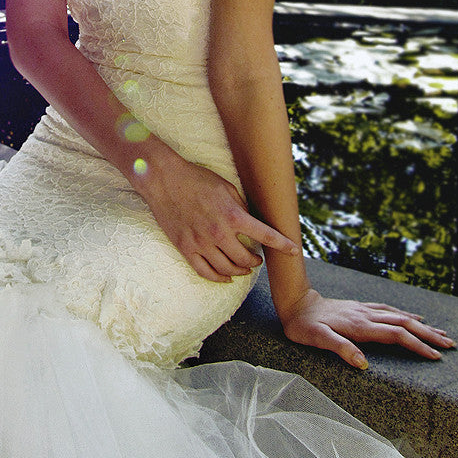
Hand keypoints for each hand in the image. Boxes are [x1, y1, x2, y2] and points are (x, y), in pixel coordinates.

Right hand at [134, 152, 299, 281]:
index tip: (293, 251)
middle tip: (258, 259)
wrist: (164, 180)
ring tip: (244, 269)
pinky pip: (205, 271)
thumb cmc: (197, 179)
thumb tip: (252, 223)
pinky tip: (224, 278)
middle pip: (246, 259)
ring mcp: (201, 243)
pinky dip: (218, 278)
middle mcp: (219, 233)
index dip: (283, 245)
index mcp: (233, 215)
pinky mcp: (186, 248)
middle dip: (256, 262)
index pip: (266, 236)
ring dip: (239, 272)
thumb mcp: (227, 187)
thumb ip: (241, 208)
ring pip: (227, 269)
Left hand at [280, 289, 456, 368]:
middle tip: (450, 345)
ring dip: (422, 326)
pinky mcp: (360, 308)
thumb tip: (363, 363)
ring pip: (399, 316)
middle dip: (429, 335)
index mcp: (360, 327)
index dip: (417, 346)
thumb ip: (340, 349)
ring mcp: (364, 310)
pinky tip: (413, 318)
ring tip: (441, 333)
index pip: (396, 336)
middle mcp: (366, 316)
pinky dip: (405, 315)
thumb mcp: (317, 339)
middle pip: (404, 324)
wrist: (295, 303)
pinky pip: (389, 310)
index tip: (436, 356)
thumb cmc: (304, 326)